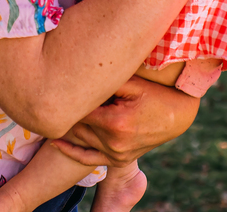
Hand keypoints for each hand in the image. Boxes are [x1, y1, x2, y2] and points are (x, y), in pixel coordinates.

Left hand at [49, 77, 198, 167]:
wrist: (178, 116)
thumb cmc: (155, 94)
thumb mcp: (132, 82)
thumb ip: (106, 79)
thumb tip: (77, 66)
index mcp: (114, 123)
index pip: (77, 110)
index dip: (65, 97)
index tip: (51, 84)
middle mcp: (113, 143)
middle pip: (76, 125)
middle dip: (65, 109)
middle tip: (47, 92)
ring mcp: (116, 154)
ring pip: (80, 139)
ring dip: (68, 125)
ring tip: (50, 108)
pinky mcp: (118, 160)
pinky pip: (88, 159)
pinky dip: (71, 151)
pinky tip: (55, 142)